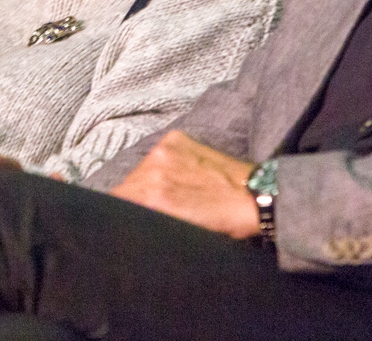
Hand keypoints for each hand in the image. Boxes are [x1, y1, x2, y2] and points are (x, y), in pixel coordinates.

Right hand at [110, 131, 257, 238]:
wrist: (255, 195)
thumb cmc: (222, 223)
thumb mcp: (182, 234)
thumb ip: (152, 221)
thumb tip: (134, 220)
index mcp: (154, 196)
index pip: (116, 200)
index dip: (120, 212)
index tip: (127, 219)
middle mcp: (154, 168)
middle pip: (126, 185)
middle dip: (134, 199)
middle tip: (153, 210)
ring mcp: (164, 150)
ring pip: (139, 170)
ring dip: (146, 182)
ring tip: (169, 193)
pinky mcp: (175, 138)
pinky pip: (154, 155)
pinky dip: (160, 165)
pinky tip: (178, 176)